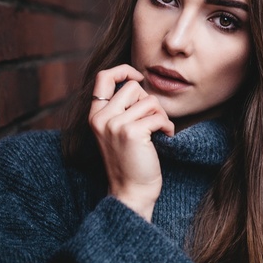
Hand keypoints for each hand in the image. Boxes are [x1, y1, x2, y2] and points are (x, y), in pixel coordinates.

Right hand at [88, 64, 174, 221]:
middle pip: (133, 87)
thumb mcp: (117, 131)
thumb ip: (121, 108)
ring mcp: (115, 125)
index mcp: (95, 116)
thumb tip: (138, 82)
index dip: (123, 70)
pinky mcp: (132, 133)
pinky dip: (167, 126)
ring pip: (149, 101)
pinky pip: (158, 116)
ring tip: (158, 132)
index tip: (138, 77)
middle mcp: (101, 118)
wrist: (131, 192)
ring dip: (160, 116)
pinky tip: (165, 137)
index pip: (103, 77)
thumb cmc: (130, 161)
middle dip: (149, 101)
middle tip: (153, 120)